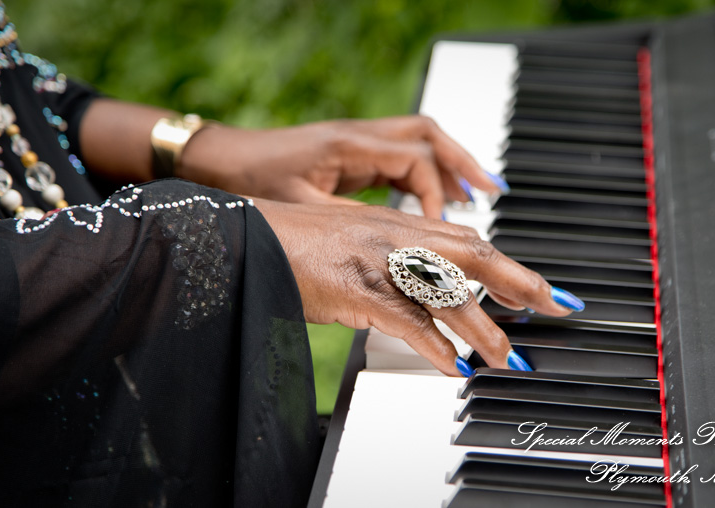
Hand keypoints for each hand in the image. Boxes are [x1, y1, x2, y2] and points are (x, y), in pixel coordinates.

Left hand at [180, 115, 502, 217]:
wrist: (220, 163)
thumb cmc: (252, 185)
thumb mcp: (303, 218)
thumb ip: (353, 235)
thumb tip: (396, 264)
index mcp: (349, 149)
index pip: (415, 163)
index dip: (437, 198)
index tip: (443, 231)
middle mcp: (359, 139)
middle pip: (430, 140)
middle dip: (465, 166)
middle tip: (494, 195)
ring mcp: (357, 143)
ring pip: (421, 144)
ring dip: (452, 167)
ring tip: (481, 194)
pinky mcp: (353, 153)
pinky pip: (403, 156)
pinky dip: (428, 175)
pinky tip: (441, 196)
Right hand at [255, 199, 579, 375]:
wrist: (246, 233)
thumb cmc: (296, 241)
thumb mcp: (356, 242)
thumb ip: (396, 261)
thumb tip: (432, 295)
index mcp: (398, 223)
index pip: (470, 240)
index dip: (511, 264)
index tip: (543, 290)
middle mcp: (395, 234)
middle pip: (474, 254)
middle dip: (521, 284)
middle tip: (556, 309)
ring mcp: (376, 258)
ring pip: (447, 290)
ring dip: (484, 327)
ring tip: (509, 358)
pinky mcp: (353, 287)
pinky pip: (406, 319)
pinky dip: (434, 346)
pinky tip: (453, 366)